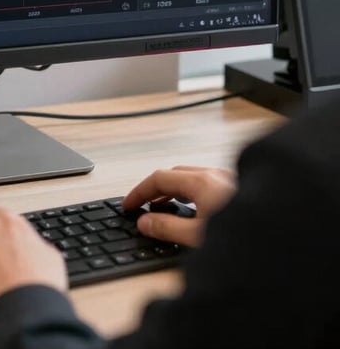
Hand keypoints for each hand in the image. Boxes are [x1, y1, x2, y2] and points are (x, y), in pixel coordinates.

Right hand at [122, 165, 236, 246]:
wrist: (283, 234)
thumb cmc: (247, 236)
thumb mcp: (198, 236)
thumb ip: (167, 229)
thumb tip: (145, 223)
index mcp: (201, 181)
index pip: (158, 178)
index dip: (139, 191)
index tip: (128, 204)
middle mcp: (214, 175)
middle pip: (175, 174)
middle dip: (156, 189)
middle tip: (144, 206)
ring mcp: (229, 179)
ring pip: (192, 178)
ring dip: (174, 191)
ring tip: (166, 210)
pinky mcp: (240, 189)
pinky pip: (207, 184)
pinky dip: (191, 194)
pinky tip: (195, 211)